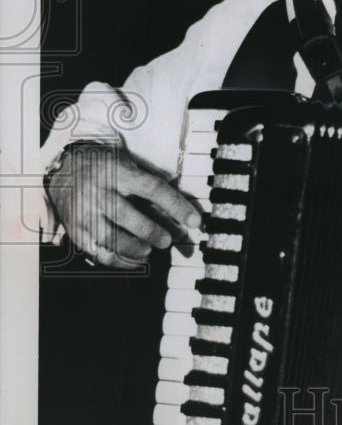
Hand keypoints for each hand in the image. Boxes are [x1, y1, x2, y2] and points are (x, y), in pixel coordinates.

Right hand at [46, 142, 201, 267]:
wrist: (64, 167)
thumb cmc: (105, 166)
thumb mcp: (127, 163)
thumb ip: (150, 183)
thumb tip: (182, 209)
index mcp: (119, 172)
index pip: (153, 189)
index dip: (177, 206)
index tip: (195, 221)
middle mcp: (101, 192)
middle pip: (132, 217)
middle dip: (153, 233)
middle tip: (167, 240)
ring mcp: (86, 213)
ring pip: (112, 239)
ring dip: (136, 250)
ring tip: (148, 251)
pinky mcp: (77, 230)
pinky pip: (99, 252)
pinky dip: (120, 261)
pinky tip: (134, 261)